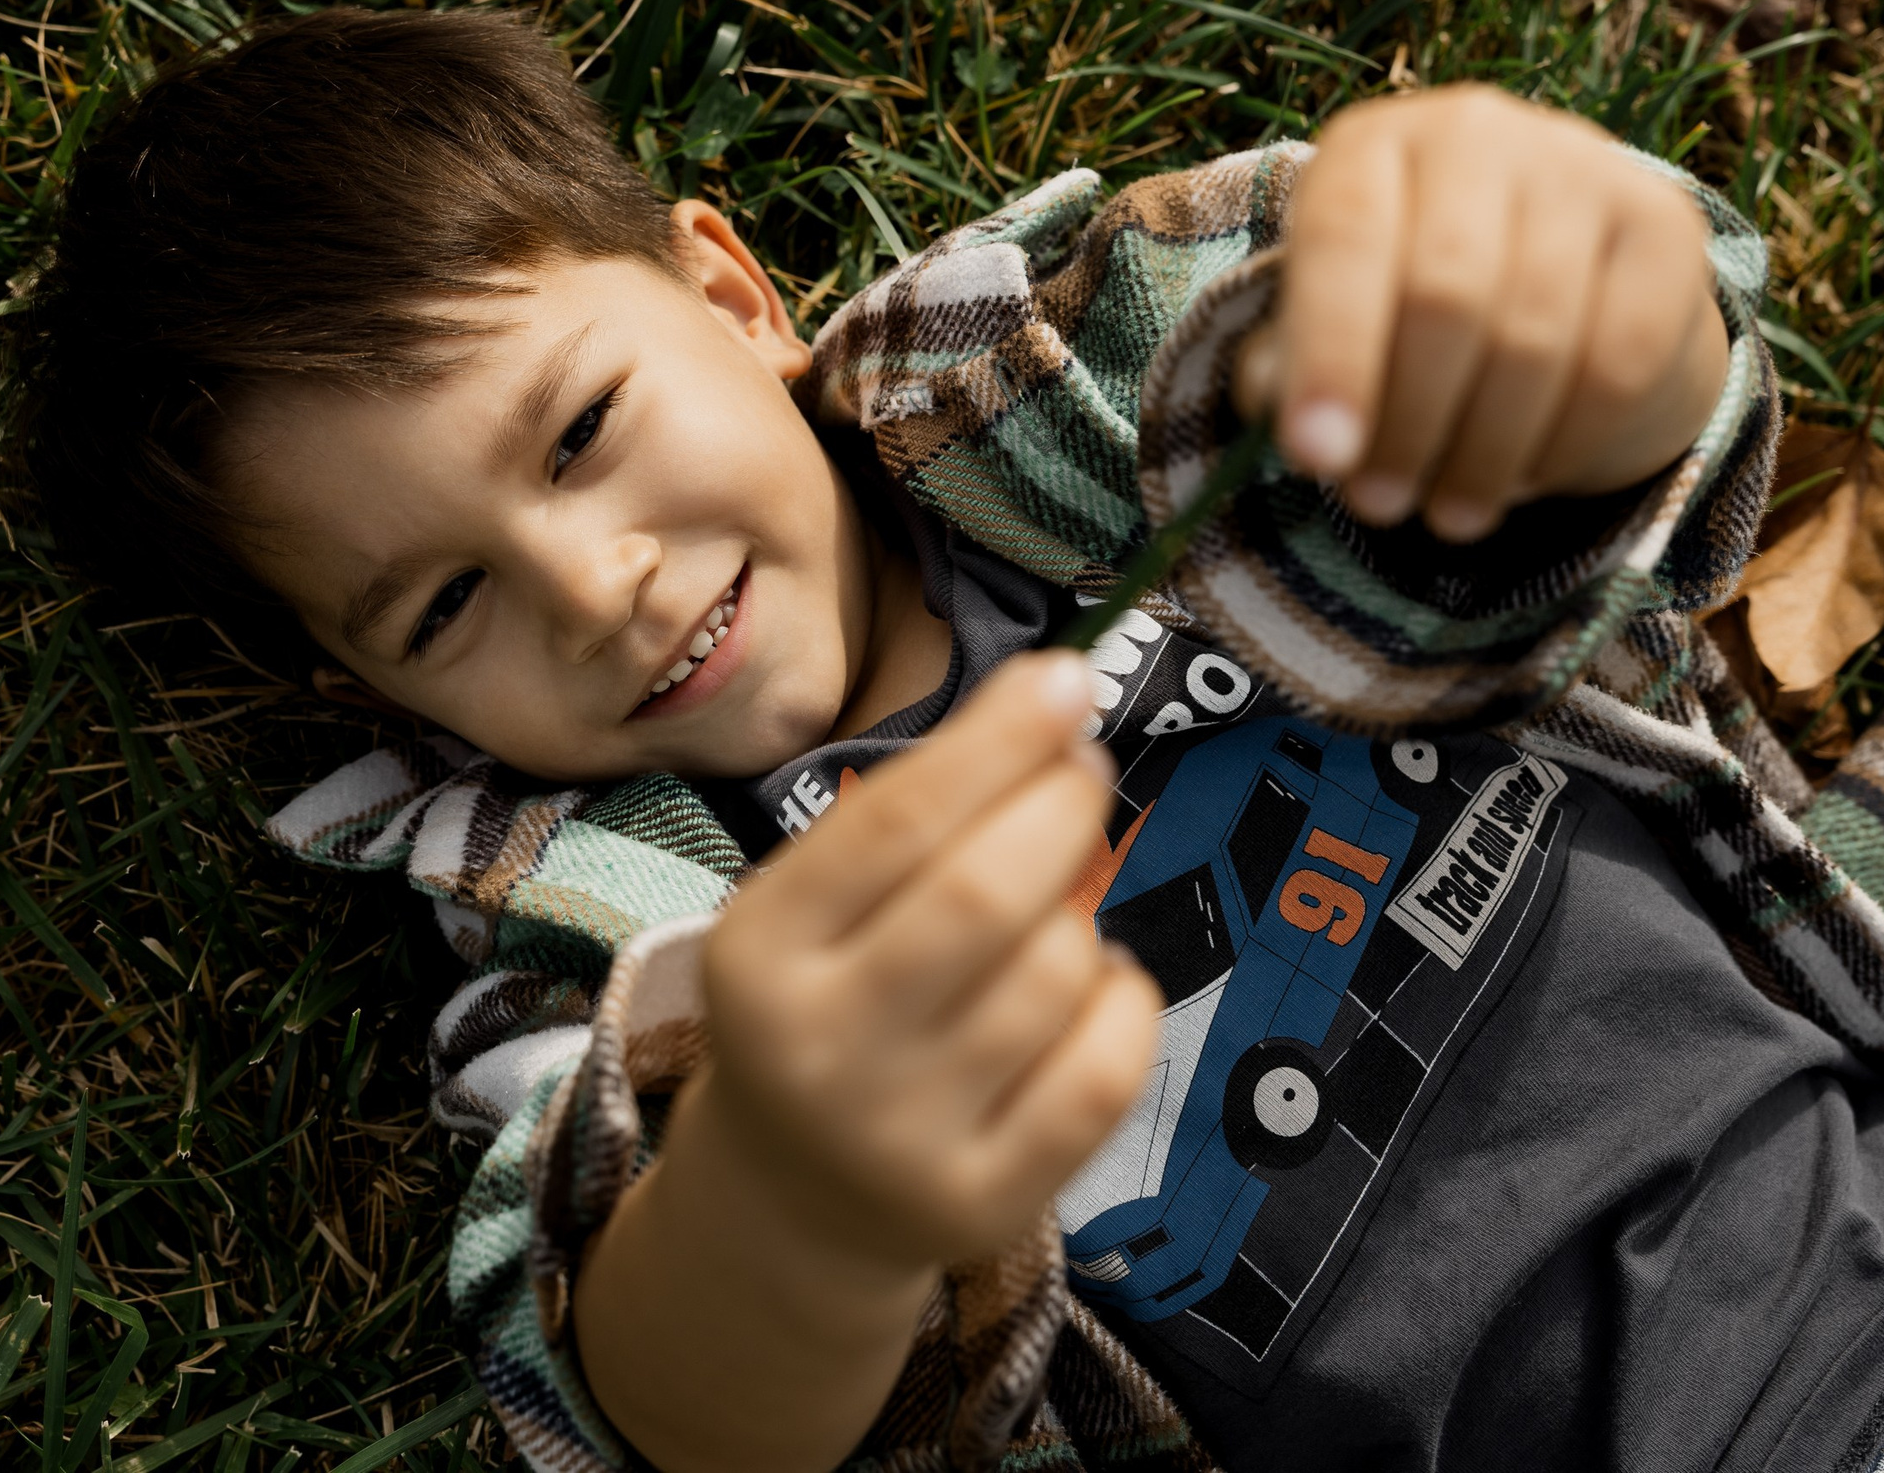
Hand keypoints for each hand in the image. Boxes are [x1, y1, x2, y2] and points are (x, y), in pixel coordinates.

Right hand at [696, 652, 1161, 1266]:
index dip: (999, 740)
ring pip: (1055, 976)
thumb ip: (919, 807)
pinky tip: (1090, 991)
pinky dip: (1124, 1000)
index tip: (1069, 679)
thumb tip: (1056, 696)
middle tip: (1085, 772)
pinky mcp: (983, 1205)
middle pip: (984, 895)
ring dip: (1080, 918)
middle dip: (1060, 807)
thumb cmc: (828, 1001)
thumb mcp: (818, 904)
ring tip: (1049, 921)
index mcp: (759, 953)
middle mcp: (817, 1051)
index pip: (897, 820)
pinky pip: (1106, 1070)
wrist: (794, 1199)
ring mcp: (901, 1141)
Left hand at [1252, 85, 1728, 540]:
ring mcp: (1582, 167)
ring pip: (1535, 339)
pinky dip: (1564, 445)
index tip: (1317, 457)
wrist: (1560, 273)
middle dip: (1407, 424)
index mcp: (1371, 147)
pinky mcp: (1665, 225)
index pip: (1343, 239)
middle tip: (1379, 507)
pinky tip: (1525, 477)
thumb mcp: (1331, 324)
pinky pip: (1617, 364)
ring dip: (1483, 454)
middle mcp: (1476, 133)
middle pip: (1445, 295)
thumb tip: (1306, 436)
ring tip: (1449, 515)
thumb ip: (1295, 370)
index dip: (1331, 356)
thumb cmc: (1404, 310)